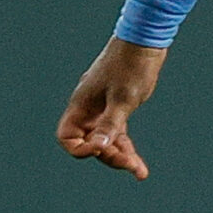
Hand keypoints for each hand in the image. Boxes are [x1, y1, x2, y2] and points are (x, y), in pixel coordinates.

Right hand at [56, 38, 166, 179]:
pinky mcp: (117, 107)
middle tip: (132, 165)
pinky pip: (117, 133)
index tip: (100, 148)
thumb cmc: (131, 65)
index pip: (67, 137)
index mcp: (81, 105)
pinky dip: (127, 147)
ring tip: (140, 172)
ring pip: (106, 140)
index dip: (80, 149)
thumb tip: (99, 146)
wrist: (145, 41)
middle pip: (90, 143)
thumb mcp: (123, 98)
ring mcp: (102, 108)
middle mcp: (89, 109)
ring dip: (121, 156)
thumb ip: (110, 124)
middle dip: (109, 156)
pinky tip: (139, 164)